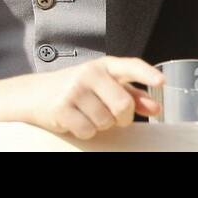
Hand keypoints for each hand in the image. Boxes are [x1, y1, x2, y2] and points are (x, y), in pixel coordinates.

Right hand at [23, 56, 163, 138]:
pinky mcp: (62, 107)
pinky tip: (76, 120)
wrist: (35, 94)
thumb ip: (132, 95)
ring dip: (100, 125)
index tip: (161, 81)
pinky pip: (88, 130)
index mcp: (103, 66)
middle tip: (109, 114)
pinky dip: (85, 131)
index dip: (146, 73)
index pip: (129, 66)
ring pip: (106, 121)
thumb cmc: (76, 89)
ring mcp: (74, 89)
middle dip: (121, 118)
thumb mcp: (103, 86)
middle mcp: (88, 73)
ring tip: (86, 114)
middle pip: (123, 104)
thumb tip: (156, 107)